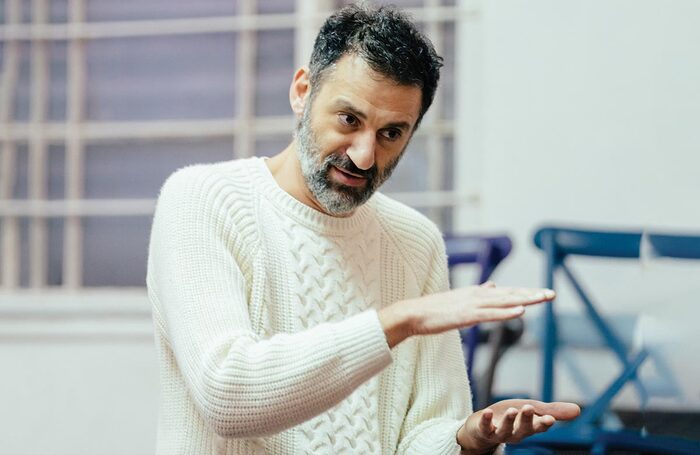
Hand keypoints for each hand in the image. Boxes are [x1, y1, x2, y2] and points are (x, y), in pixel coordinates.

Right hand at [378, 282, 554, 347]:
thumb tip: (492, 286)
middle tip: (552, 294)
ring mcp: (473, 304)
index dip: (526, 292)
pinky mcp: (467, 315)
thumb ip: (478, 293)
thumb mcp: (459, 299)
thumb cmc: (434, 310)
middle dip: (532, 294)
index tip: (543, 293)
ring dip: (525, 299)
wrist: (413, 314)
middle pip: (510, 294)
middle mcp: (478, 295)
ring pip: (505, 301)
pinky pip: (491, 314)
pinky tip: (521, 311)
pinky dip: (507, 312)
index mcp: (477, 293)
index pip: (507, 292)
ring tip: (543, 298)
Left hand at [457, 399, 580, 452]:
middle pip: (523, 429)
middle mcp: (515, 433)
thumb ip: (552, 411)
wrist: (482, 426)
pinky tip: (488, 412)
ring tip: (512, 410)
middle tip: (529, 408)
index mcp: (528, 427)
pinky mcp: (483, 430)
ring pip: (505, 431)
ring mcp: (499, 433)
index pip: (538, 427)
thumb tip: (579, 410)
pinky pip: (485, 427)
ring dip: (509, 421)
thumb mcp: (532, 410)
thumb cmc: (510, 417)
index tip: (550, 419)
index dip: (543, 423)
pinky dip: (487, 421)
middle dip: (526, 420)